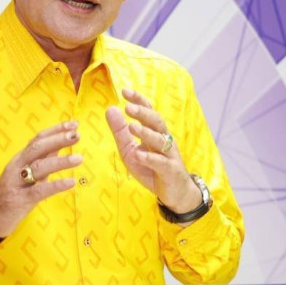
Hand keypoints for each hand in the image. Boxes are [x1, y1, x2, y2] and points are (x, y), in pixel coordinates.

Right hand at [0, 121, 82, 239]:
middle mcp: (17, 166)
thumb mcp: (26, 172)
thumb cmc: (12, 193)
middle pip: (37, 148)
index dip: (55, 130)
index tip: (74, 124)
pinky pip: (39, 191)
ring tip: (79, 159)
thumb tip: (59, 145)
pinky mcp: (20, 200)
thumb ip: (42, 159)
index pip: (38, 139)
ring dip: (60, 162)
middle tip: (77, 135)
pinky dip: (56, 185)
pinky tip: (71, 182)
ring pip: (39, 167)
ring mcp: (17, 182)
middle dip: (57, 140)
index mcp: (20, 158)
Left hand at [106, 89, 200, 212]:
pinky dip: (150, 158)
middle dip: (143, 113)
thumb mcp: (130, 150)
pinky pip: (161, 163)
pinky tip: (139, 155)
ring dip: (146, 133)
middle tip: (128, 107)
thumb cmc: (151, 169)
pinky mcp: (171, 171)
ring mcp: (169, 155)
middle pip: (156, 122)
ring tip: (132, 127)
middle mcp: (164, 140)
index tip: (125, 91)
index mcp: (154, 132)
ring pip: (160, 140)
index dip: (139, 100)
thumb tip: (110, 108)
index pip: (148, 112)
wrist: (174, 193)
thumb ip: (120, 132)